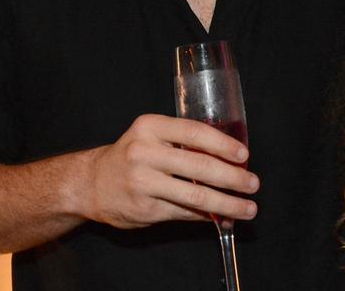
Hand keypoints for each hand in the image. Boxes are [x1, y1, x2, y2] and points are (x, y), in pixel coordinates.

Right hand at [78, 114, 258, 228]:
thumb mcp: (152, 136)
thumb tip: (230, 158)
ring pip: (194, 195)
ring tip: (247, 207)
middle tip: (253, 184)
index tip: (244, 155)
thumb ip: (184, 142)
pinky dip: (208, 216)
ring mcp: (143, 183)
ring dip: (226, 203)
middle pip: (199, 166)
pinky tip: (224, 217)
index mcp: (151, 127)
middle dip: (232, 177)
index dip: (222, 144)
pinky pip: (184, 212)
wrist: (92, 182)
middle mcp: (144, 153)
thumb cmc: (132, 155)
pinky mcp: (145, 209)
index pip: (194, 132)